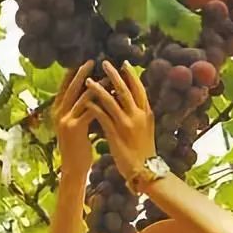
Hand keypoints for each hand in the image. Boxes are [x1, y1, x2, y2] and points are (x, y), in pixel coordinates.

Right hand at [53, 60, 96, 177]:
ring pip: (81, 97)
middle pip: (70, 88)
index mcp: (57, 111)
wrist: (74, 168)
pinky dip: (101, 101)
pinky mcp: (74, 128)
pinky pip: (89, 110)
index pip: (65, 87)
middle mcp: (58, 113)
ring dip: (95, 85)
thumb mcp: (74, 126)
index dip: (73, 74)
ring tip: (106, 75)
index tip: (84, 61)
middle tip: (92, 60)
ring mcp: (65, 120)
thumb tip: (88, 96)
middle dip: (82, 73)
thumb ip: (78, 111)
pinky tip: (111, 95)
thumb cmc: (77, 148)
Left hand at [84, 60, 155, 180]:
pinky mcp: (116, 134)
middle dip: (115, 75)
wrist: (145, 170)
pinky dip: (94, 107)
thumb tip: (135, 102)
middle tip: (105, 62)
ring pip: (112, 100)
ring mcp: (127, 124)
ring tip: (88, 79)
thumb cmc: (144, 151)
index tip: (123, 63)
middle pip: (126, 90)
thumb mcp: (147, 129)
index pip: (139, 89)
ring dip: (99, 88)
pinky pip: (103, 116)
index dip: (131, 75)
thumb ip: (141, 114)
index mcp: (147, 113)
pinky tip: (85, 101)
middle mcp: (138, 115)